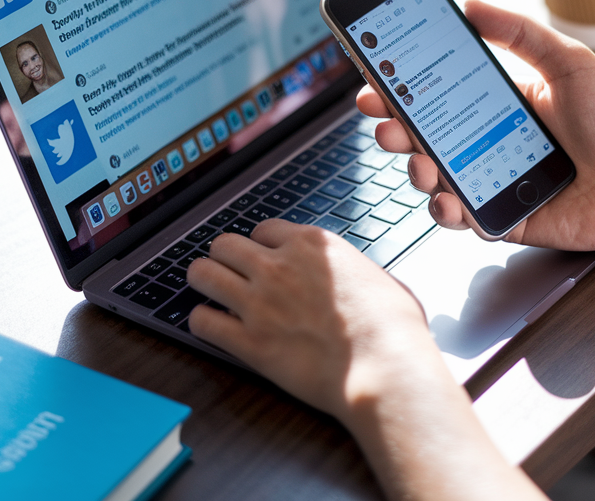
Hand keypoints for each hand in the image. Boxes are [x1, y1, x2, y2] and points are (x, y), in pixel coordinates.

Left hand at [186, 219, 439, 419]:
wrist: (384, 366)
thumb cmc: (393, 326)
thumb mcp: (379, 277)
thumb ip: (352, 270)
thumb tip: (356, 279)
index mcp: (312, 245)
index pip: (264, 229)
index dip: (262, 246)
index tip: (264, 259)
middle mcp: (279, 266)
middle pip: (225, 244)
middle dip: (225, 258)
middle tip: (230, 273)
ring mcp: (259, 302)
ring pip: (202, 274)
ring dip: (204, 282)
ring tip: (210, 293)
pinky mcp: (248, 342)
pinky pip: (201, 322)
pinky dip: (202, 322)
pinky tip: (212, 326)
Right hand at [359, 0, 594, 252]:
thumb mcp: (569, 62)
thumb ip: (520, 32)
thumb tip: (471, 2)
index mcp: (500, 103)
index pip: (439, 92)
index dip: (403, 87)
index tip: (376, 77)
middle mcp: (489, 142)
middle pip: (425, 136)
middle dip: (394, 128)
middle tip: (383, 122)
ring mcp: (492, 182)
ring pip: (434, 178)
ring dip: (415, 168)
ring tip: (418, 160)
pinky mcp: (502, 220)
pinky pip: (461, 218)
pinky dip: (445, 210)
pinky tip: (447, 197)